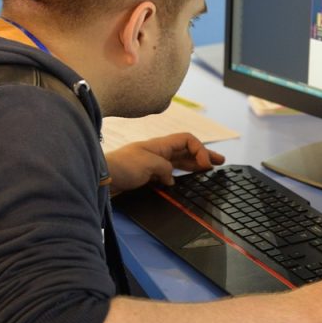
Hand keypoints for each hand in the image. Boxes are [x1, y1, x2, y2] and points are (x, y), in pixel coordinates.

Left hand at [105, 133, 224, 192]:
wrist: (101, 177)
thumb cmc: (122, 167)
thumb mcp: (148, 164)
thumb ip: (165, 168)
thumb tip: (171, 178)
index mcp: (160, 145)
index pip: (187, 140)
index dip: (200, 150)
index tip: (205, 165)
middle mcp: (159, 152)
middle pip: (187, 150)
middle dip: (204, 155)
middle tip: (220, 162)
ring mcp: (154, 163)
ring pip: (180, 161)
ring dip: (195, 165)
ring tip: (208, 170)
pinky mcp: (148, 175)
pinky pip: (170, 172)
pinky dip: (180, 175)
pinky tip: (184, 182)